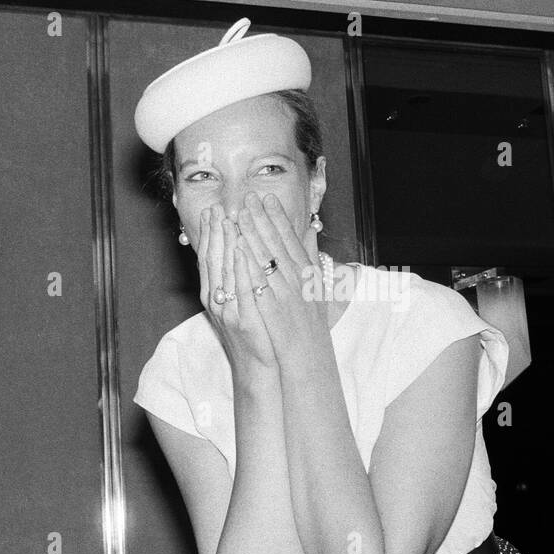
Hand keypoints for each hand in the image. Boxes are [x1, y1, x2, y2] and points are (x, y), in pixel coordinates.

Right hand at [196, 203, 275, 371]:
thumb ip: (241, 276)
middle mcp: (216, 300)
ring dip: (224, 244)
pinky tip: (242, 249)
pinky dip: (239, 267)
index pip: (209, 258)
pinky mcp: (241, 320)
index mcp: (215, 294)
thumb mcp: (245, 302)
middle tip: (216, 207)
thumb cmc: (256, 331)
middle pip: (212, 260)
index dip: (210, 233)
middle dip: (214, 232)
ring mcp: (227, 310)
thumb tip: (243, 250)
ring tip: (227, 219)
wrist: (259, 367)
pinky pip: (240, 288)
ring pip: (224, 271)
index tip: (213, 210)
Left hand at [235, 192, 329, 359]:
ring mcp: (285, 292)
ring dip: (251, 232)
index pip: (291, 238)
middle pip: (277, 242)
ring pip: (265, 256)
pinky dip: (247, 260)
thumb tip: (311, 230)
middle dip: (261, 217)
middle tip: (248, 197)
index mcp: (307, 272)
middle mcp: (297, 278)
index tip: (267, 198)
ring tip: (238, 213)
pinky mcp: (272, 306)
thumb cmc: (310, 324)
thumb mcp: (316, 286)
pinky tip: (237, 245)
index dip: (278, 216)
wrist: (308, 356)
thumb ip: (312, 256)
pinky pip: (257, 279)